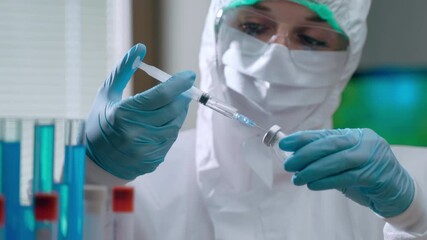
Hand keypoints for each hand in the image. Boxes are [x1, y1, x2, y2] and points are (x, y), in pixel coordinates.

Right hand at [86, 43, 194, 179]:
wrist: (94, 162)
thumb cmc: (99, 123)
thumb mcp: (106, 94)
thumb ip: (123, 70)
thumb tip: (141, 48)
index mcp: (123, 114)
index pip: (160, 96)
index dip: (178, 84)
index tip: (189, 76)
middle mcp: (136, 133)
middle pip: (171, 110)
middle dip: (182, 97)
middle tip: (184, 89)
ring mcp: (145, 150)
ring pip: (174, 126)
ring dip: (179, 112)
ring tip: (175, 104)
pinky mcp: (152, 160)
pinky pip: (170, 140)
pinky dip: (171, 127)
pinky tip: (165, 122)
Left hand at [279, 128, 414, 217]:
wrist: (396, 191)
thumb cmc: (364, 174)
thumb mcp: (344, 161)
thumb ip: (325, 156)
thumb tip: (294, 155)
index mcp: (355, 134)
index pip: (325, 134)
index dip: (302, 138)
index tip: (284, 144)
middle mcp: (364, 141)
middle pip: (330, 144)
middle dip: (305, 154)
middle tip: (288, 164)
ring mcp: (372, 156)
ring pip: (337, 161)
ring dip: (312, 170)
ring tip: (297, 178)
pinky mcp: (376, 174)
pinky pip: (346, 177)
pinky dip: (326, 181)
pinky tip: (312, 185)